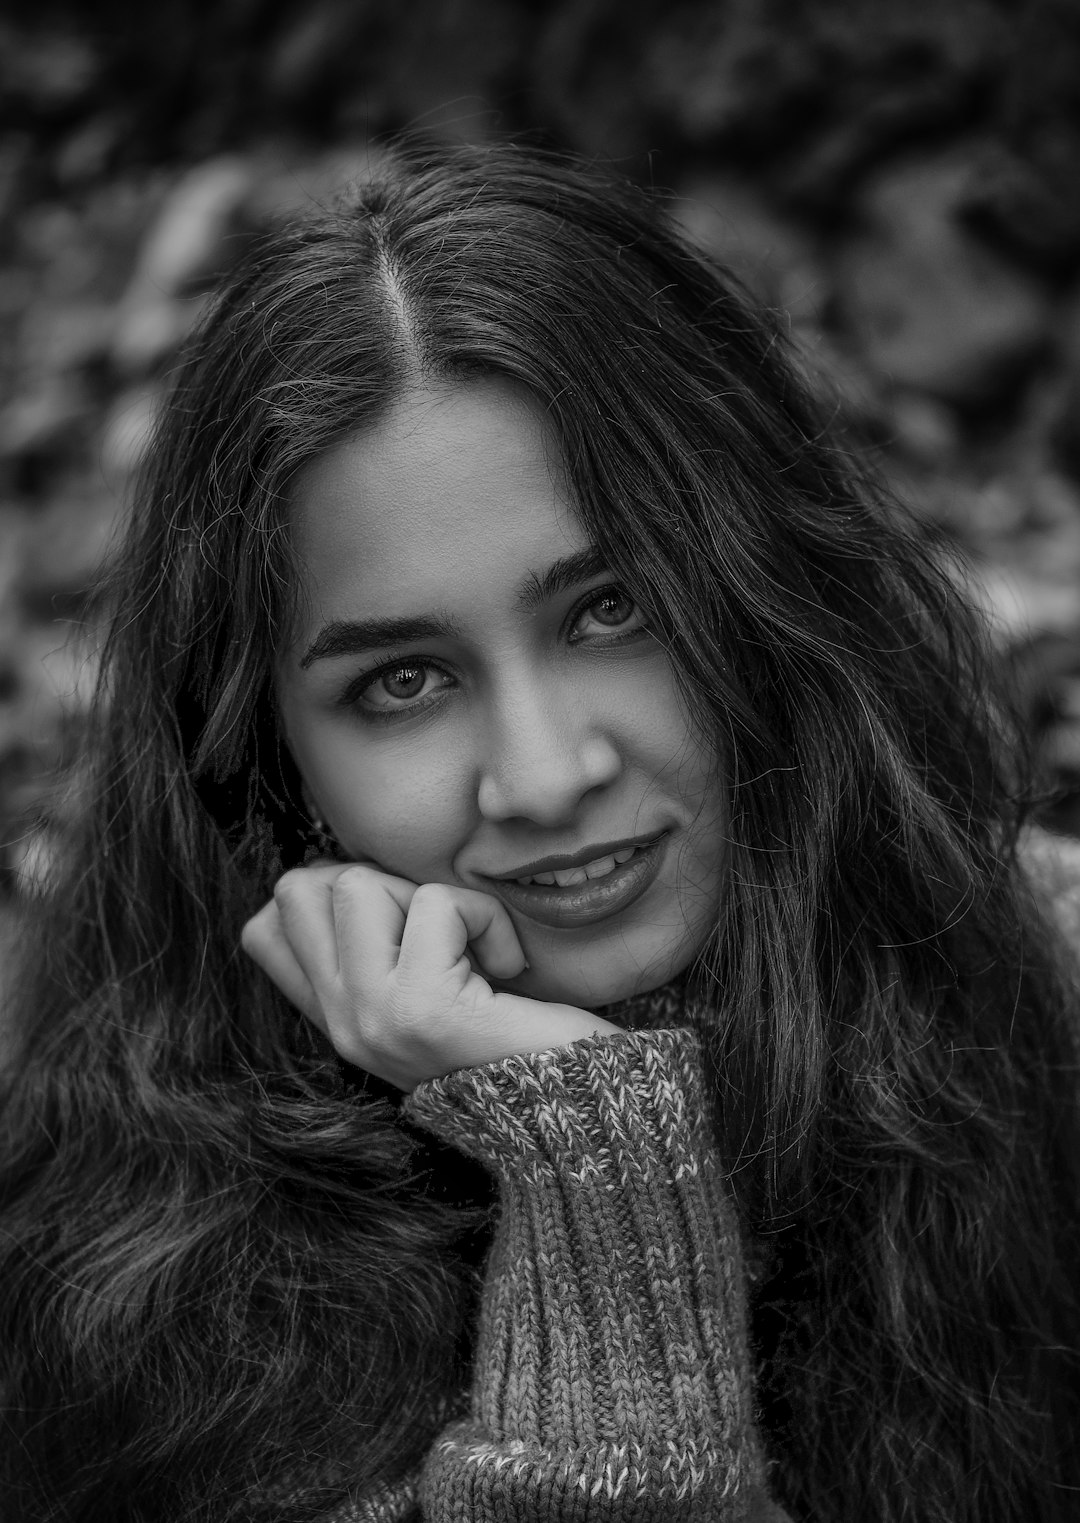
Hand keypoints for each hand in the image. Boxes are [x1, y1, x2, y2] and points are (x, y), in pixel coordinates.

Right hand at [240, 860, 618, 1089]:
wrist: (581, 1112)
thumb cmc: (522, 1041)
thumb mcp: (426, 995)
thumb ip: (372, 952)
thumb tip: (334, 871)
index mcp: (341, 1022)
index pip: (264, 932)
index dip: (329, 894)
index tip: (403, 919)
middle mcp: (345, 1026)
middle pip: (301, 889)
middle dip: (380, 881)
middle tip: (440, 932)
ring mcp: (372, 1020)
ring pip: (355, 883)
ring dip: (430, 895)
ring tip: (472, 948)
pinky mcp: (420, 1009)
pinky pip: (436, 903)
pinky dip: (485, 917)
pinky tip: (509, 967)